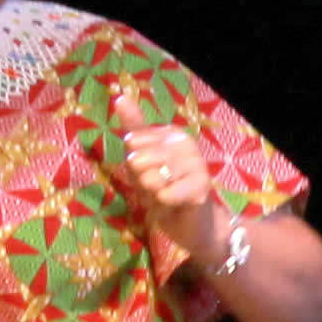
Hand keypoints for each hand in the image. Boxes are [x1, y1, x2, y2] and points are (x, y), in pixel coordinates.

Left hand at [107, 115, 227, 262]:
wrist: (190, 224)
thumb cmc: (165, 189)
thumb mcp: (142, 159)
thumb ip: (134, 128)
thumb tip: (119, 97)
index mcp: (172, 133)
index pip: (134, 141)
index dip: (133, 163)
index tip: (148, 172)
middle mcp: (187, 143)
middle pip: (140, 159)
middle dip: (141, 180)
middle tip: (155, 188)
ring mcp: (197, 164)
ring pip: (151, 178)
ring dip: (151, 193)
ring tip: (163, 196)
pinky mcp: (202, 187)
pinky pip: (165, 194)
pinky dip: (163, 204)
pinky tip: (173, 205)